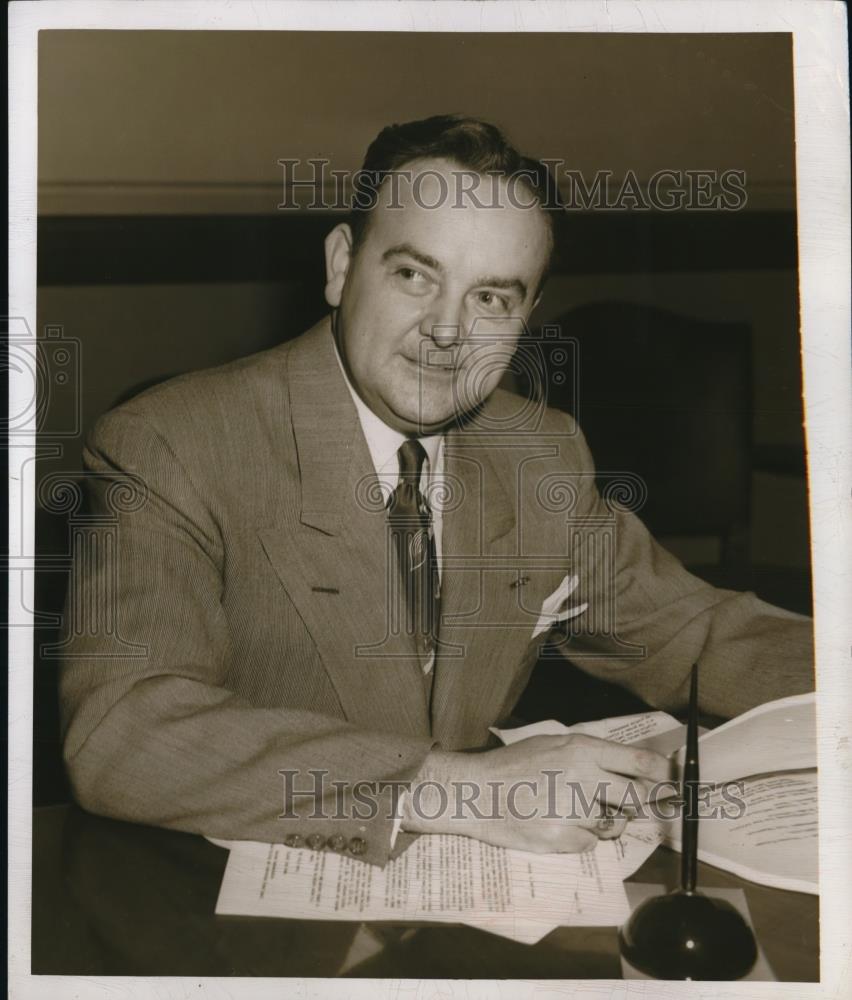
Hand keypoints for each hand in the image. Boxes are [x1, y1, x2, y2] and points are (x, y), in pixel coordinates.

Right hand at [402, 734, 669, 852]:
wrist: (476, 792)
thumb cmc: (513, 766)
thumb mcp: (552, 744)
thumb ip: (589, 754)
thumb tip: (629, 768)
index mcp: (582, 749)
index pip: (640, 762)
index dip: (662, 775)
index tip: (669, 782)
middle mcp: (584, 777)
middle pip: (638, 797)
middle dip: (638, 804)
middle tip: (627, 804)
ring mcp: (575, 810)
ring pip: (614, 824)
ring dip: (603, 822)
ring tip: (571, 810)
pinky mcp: (564, 838)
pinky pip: (590, 843)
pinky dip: (579, 838)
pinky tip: (555, 824)